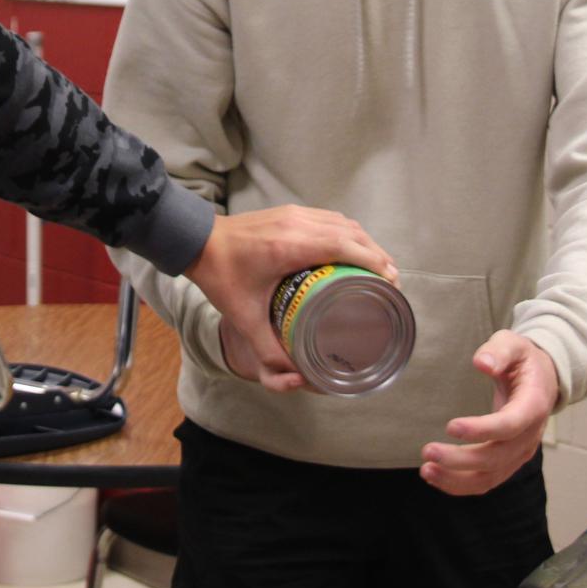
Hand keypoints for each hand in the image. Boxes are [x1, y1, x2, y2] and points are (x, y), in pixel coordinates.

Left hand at [185, 205, 394, 392]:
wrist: (195, 240)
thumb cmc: (219, 275)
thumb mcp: (243, 316)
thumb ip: (267, 349)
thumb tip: (295, 375)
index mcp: (291, 246)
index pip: (346, 246)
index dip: (374, 262)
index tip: (390, 282)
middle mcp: (297, 224)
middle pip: (352, 233)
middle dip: (377, 255)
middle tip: (390, 282)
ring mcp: (293, 214)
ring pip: (343, 223)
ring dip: (364, 242)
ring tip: (377, 267)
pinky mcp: (288, 212)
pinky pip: (328, 218)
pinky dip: (347, 233)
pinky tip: (351, 251)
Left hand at [420, 329, 559, 495]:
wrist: (543, 379)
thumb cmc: (524, 361)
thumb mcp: (514, 344)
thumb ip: (499, 351)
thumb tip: (482, 363)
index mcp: (533, 406)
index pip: (510, 425)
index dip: (481, 430)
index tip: (451, 427)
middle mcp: (529, 436)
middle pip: (496, 458)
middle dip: (461, 460)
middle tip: (428, 450)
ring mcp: (519, 452)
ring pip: (490, 476)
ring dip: (457, 478)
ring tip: (427, 470)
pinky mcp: (508, 461)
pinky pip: (486, 480)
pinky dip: (461, 484)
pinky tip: (436, 476)